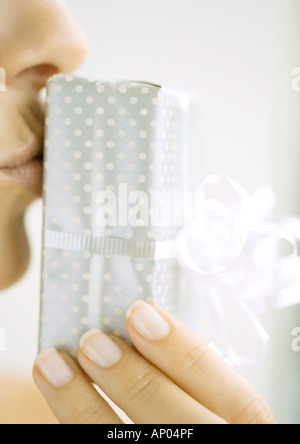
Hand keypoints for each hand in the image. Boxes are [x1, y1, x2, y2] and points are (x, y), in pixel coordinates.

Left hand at [33, 300, 275, 423]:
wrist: (171, 434)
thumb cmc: (189, 415)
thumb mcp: (205, 401)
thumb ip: (185, 379)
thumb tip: (139, 326)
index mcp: (247, 432)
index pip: (236, 399)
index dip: (185, 353)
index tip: (140, 312)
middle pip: (184, 428)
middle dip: (136, 381)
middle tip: (92, 340)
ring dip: (86, 407)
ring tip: (52, 364)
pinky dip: (78, 426)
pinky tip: (57, 397)